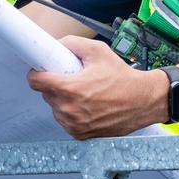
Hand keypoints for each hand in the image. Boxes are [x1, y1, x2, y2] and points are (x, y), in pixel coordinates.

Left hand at [28, 37, 170, 140]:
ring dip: (64, 100)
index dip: (38, 72)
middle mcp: (69, 110)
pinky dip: (73, 113)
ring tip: (86, 93)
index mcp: (69, 88)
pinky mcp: (80, 134)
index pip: (34, 81)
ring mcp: (73, 124)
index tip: (43, 70)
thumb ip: (72, 43)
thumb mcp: (98, 51)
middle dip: (56, 85)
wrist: (143, 101)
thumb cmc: (123, 78)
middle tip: (75, 79)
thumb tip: (56, 45)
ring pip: (55, 108)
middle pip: (46, 94)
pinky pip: (66, 121)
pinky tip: (89, 106)